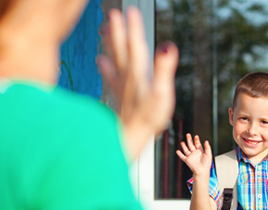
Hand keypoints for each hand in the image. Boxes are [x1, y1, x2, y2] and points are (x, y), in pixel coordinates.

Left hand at [98, 7, 178, 159]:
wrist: (129, 138)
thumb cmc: (147, 119)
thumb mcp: (162, 94)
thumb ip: (164, 70)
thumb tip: (167, 46)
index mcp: (138, 74)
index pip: (136, 45)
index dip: (134, 28)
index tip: (131, 11)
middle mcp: (127, 77)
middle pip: (121, 49)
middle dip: (117, 30)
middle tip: (112, 13)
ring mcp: (121, 87)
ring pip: (114, 58)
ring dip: (110, 43)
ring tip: (103, 28)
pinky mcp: (119, 96)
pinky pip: (110, 76)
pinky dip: (105, 66)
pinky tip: (99, 60)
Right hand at [176, 133, 212, 176]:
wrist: (202, 171)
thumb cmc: (206, 164)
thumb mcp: (209, 154)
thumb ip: (207, 147)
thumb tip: (206, 141)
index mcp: (200, 151)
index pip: (197, 144)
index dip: (196, 140)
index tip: (196, 136)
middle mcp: (195, 153)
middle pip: (191, 145)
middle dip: (189, 140)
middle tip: (188, 134)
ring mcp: (191, 156)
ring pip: (186, 150)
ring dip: (184, 146)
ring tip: (182, 142)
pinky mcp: (187, 160)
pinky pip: (182, 156)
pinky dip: (179, 154)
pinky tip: (177, 151)